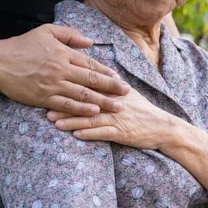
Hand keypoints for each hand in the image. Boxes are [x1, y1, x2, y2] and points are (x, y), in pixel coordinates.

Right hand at [0, 24, 129, 115]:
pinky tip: (95, 112)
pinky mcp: (44, 98)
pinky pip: (67, 105)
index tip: (119, 79)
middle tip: (126, 93)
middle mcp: (61, 69)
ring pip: (83, 94)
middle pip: (92, 80)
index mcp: (63, 53)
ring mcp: (53, 85)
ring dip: (103, 101)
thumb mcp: (47, 31)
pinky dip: (82, 109)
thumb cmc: (22, 45)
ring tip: (117, 107)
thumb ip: (69, 34)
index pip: (90, 64)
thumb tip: (90, 42)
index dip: (107, 73)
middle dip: (112, 87)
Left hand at [48, 87, 176, 148]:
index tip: (53, 89)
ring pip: (91, 118)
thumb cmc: (142, 111)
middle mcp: (115, 103)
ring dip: (72, 121)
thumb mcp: (128, 94)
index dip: (71, 88)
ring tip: (55, 122)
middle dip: (65, 104)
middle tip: (46, 106)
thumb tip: (95, 73)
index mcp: (115, 91)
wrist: (162, 127)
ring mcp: (119, 118)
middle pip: (86, 102)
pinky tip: (75, 135)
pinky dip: (89, 134)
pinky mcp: (122, 133)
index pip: (89, 87)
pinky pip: (103, 133)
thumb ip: (110, 85)